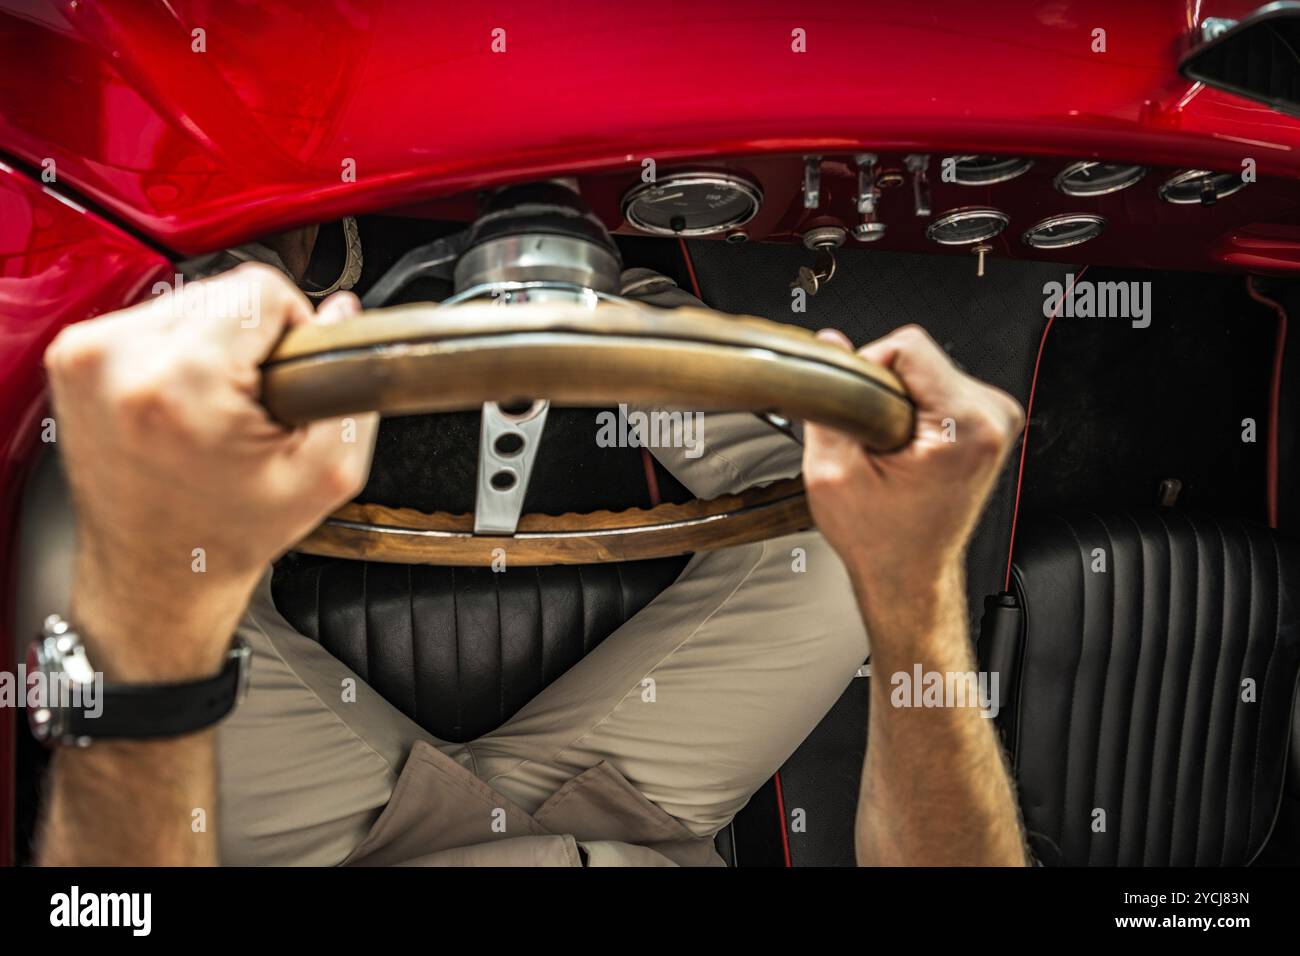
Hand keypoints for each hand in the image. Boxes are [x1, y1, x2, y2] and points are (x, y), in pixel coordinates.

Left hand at [44, 263, 377, 679]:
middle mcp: (120, 360)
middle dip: (248, 339)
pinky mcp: (71, 356)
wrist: (155, 571)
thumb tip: (342, 315)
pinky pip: (151, 319)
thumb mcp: (323, 476)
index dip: (293, 331)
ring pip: (188, 298)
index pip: (261, 288)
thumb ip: (351, 391)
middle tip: (249, 405)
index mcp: (182, 384)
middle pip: (222, 289)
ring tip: (214, 405)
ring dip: (212, 342)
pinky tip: (182, 402)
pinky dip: (176, 351)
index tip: (284, 382)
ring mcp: (87, 355)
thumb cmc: (225, 533)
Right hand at [803, 324, 1023, 594]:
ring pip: (927, 368)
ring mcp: (997, 419)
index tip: (857, 412)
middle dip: (883, 390)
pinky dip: (913, 408)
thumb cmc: (881, 540)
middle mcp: (993, 417)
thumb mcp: (832, 473)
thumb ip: (829, 403)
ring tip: (890, 448)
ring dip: (897, 400)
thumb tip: (831, 345)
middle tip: (874, 442)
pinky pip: (939, 385)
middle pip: (919, 356)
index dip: (866, 370)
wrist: (909, 574)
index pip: (908, 346)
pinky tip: (905, 446)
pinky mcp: (989, 423)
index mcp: (966, 425)